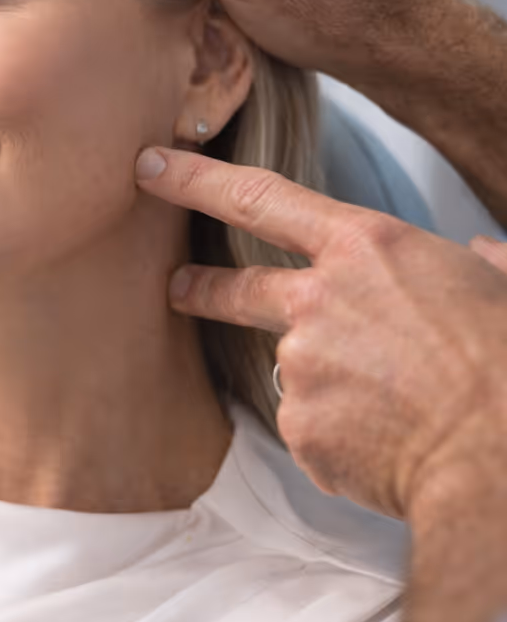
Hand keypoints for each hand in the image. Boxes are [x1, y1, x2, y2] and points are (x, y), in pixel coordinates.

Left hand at [135, 146, 506, 519]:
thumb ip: (479, 265)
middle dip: (200, 286)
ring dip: (344, 390)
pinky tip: (396, 446)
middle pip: (238, 286)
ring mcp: (301, 362)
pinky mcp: (299, 424)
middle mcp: (318, 299)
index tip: (149, 166)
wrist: (501, 456)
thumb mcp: (504, 289)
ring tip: (408, 412)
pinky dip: (351, 441)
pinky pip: (319, 429)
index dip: (194, 179)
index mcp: (368, 247)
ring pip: (307, 373)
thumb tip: (484, 252)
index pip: (258, 197)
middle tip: (178, 287)